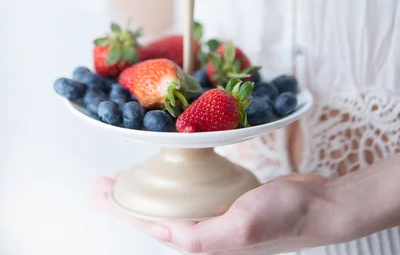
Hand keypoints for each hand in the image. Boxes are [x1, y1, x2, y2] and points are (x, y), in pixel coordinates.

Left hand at [94, 173, 347, 253]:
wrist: (318, 206)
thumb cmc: (284, 216)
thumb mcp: (243, 225)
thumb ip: (203, 237)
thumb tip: (164, 235)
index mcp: (203, 242)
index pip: (151, 225)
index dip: (120, 209)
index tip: (97, 192)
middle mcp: (205, 233)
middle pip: (154, 214)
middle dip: (124, 200)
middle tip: (100, 183)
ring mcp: (216, 218)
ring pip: (170, 203)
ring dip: (146, 190)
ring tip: (125, 178)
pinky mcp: (227, 203)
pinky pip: (190, 193)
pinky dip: (172, 183)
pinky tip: (168, 173)